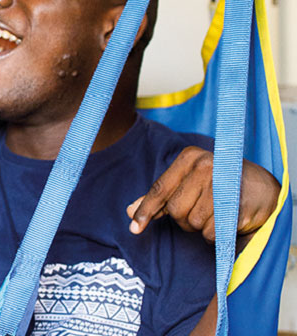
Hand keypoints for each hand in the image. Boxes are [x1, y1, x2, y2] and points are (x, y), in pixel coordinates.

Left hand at [127, 146, 279, 241]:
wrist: (262, 189)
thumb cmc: (218, 186)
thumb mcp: (187, 184)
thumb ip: (160, 197)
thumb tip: (129, 211)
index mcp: (189, 157)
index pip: (160, 189)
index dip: (146, 211)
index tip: (134, 229)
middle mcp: (206, 166)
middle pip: (176, 210)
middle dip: (184, 219)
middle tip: (200, 211)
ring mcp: (223, 183)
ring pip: (194, 223)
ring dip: (202, 227)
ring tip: (216, 213)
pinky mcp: (238, 204)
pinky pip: (212, 232)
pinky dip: (215, 235)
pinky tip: (226, 221)